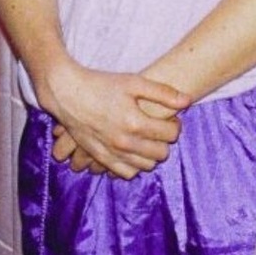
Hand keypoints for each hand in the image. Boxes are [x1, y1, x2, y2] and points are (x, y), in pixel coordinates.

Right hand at [41, 61, 188, 178]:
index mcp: (135, 122)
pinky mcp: (101, 158)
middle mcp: (125, 142)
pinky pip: (126, 173)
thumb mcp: (133, 82)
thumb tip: (187, 101)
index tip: (170, 117)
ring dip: (151, 153)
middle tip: (159, 127)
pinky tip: (133, 150)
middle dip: (165, 141)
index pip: (170, 134)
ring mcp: (112, 153)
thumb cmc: (101, 84)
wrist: (68, 93)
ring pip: (145, 166)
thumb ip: (162, 92)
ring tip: (146, 137)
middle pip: (161, 154)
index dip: (175, 125)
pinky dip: (134, 165)